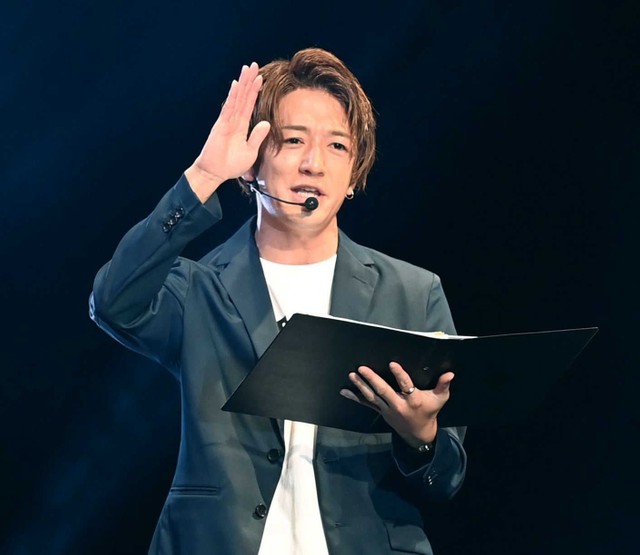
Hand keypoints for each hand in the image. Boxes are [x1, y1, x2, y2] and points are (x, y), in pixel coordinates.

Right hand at [185, 62, 270, 201]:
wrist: (215, 173)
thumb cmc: (231, 165)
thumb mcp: (250, 151)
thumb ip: (257, 137)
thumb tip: (266, 123)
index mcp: (241, 126)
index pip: (249, 104)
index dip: (254, 91)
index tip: (260, 77)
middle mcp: (233, 120)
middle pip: (242, 97)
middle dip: (248, 81)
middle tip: (253, 65)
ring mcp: (226, 121)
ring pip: (236, 99)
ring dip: (242, 84)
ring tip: (247, 69)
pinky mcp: (221, 126)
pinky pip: (229, 109)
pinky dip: (233, 97)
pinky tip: (236, 86)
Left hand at [340, 362, 453, 447]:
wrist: (418, 434)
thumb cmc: (429, 411)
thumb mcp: (439, 399)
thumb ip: (443, 386)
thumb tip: (450, 374)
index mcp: (413, 400)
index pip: (406, 385)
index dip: (399, 375)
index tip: (392, 364)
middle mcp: (398, 405)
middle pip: (383, 391)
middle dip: (372, 380)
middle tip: (362, 369)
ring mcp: (387, 409)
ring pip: (372, 397)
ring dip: (361, 386)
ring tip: (352, 375)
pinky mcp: (380, 411)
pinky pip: (366, 404)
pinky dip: (354, 398)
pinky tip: (344, 391)